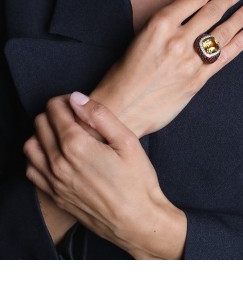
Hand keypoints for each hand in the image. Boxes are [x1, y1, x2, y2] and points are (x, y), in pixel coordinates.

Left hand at [24, 93, 186, 258]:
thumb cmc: (137, 180)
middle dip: (54, 112)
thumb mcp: (127, 141)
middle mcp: (58, 162)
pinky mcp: (55, 195)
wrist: (137, 220)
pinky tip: (56, 155)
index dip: (65, 100)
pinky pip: (32, 169)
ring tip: (63, 134)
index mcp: (76, 145)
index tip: (77, 102)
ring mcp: (54, 181)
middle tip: (73, 115)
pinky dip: (38, 156)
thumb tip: (76, 98)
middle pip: (40, 124)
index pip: (54, 109)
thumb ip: (100, 115)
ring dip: (43, 133)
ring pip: (31, 145)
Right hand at [91, 0, 242, 137]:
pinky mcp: (197, 79)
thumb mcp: (139, 39)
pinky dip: (239, 43)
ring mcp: (189, 60)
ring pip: (221, 33)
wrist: (122, 107)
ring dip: (239, 18)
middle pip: (211, 13)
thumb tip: (187, 20)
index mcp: (159, 25)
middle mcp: (177, 39)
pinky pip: (224, 57)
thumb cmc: (124, 74)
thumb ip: (164, 27)